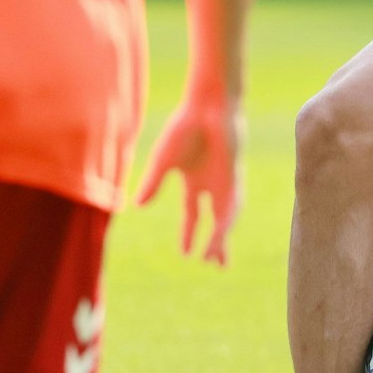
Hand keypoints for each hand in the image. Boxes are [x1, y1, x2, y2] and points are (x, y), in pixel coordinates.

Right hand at [135, 90, 242, 264]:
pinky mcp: (234, 178)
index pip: (192, 214)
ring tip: (212, 260)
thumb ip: (152, 183)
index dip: (188, 233)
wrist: (208, 108)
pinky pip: (231, 207)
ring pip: (224, 218)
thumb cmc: (184, 128)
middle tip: (213, 264)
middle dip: (214, 242)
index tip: (185, 252)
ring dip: (219, 239)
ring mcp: (224, 182)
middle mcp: (212, 185)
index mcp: (194, 180)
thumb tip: (138, 206)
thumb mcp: (163, 161)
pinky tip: (219, 237)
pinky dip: (224, 224)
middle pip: (215, 221)